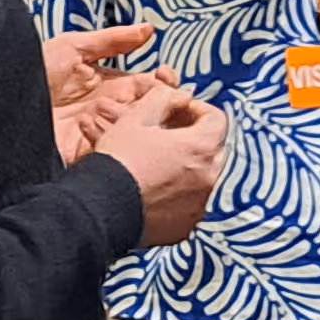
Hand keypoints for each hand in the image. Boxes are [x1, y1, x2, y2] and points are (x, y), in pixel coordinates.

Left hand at [44, 24, 158, 162]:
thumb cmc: (28, 70)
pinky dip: (106, 134)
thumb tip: (148, 30)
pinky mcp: (85, 155)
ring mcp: (98, 134)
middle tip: (161, 96)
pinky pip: (110, 149)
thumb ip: (112, 40)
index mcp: (107, 86)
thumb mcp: (71, 47)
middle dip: (158, 104)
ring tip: (109, 104)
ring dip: (127, 117)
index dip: (162, 82)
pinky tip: (92, 120)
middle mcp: (107, 112)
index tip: (166, 76)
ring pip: (133, 132)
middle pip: (148, 113)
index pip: (148, 87)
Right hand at [92, 81, 227, 245]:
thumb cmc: (118, 160)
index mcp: (200, 148)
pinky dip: (185, 192)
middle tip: (174, 134)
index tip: (180, 110)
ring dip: (193, 165)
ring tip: (167, 161)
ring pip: (208, 176)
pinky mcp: (188, 225)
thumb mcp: (136, 118)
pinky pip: (195, 202)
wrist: (101, 207)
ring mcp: (201, 204)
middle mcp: (209, 178)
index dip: (198, 109)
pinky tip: (163, 187)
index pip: (218, 120)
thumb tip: (182, 94)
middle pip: (216, 148)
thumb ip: (165, 98)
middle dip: (198, 137)